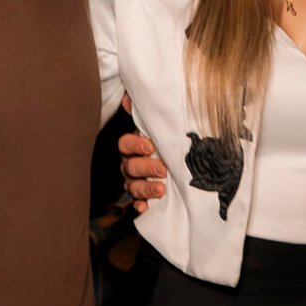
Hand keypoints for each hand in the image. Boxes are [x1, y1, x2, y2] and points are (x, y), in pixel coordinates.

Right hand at [118, 94, 166, 210]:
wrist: (180, 161)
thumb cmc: (166, 140)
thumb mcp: (158, 125)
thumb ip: (143, 113)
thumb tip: (128, 97)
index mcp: (133, 146)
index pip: (125, 144)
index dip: (135, 145)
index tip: (151, 146)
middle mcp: (130, 164)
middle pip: (130, 167)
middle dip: (146, 168)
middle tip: (162, 169)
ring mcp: (135, 181)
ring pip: (133, 186)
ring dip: (146, 188)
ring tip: (162, 189)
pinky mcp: (143, 196)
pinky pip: (138, 202)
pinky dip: (141, 205)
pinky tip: (145, 208)